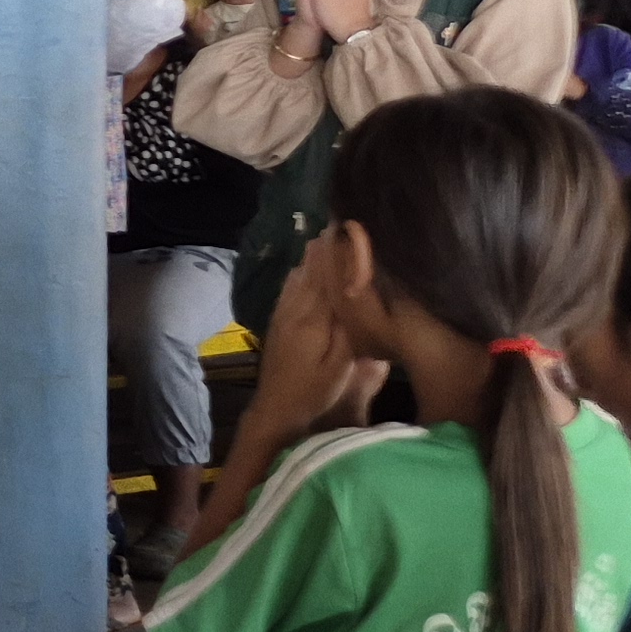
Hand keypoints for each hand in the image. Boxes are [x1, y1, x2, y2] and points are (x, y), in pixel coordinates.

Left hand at [261, 224, 389, 423]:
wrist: (275, 408)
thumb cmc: (314, 389)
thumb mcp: (339, 364)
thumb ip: (348, 328)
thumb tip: (355, 293)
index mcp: (313, 319)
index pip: (325, 277)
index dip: (335, 253)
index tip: (347, 228)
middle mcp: (294, 310)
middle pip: (310, 272)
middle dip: (322, 249)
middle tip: (336, 223)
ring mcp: (282, 315)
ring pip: (297, 279)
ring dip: (309, 259)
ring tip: (322, 237)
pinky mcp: (277, 323)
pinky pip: (288, 290)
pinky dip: (298, 274)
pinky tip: (302, 268)